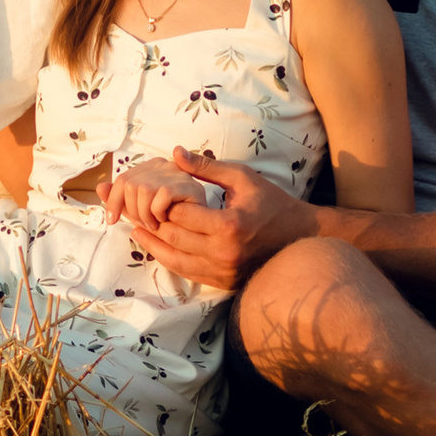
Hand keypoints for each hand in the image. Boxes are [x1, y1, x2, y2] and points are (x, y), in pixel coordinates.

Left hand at [102, 160, 214, 242]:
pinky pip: (160, 195)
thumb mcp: (144, 211)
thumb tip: (100, 187)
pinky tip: (166, 221)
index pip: (123, 179)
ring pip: (142, 190)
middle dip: (131, 211)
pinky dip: (157, 212)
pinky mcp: (191, 187)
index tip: (112, 220)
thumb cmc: (177, 224)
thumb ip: (124, 200)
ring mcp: (181, 175)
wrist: (211, 233)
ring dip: (145, 215)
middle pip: (129, 184)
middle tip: (145, 225)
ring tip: (156, 225)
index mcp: (156, 169)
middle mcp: (167, 166)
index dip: (113, 201)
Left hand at [114, 154, 324, 292]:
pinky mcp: (223, 282)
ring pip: (175, 260)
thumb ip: (207, 167)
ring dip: (153, 245)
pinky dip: (169, 259)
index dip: (166, 203)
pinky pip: (187, 273)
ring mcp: (223, 272)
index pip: (182, 214)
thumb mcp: (242, 178)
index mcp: (230, 226)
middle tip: (136, 211)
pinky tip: (158, 246)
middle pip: (174, 238)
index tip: (156, 193)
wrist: (299, 238)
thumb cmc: (272, 204)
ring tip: (136, 230)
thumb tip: (175, 153)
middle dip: (154, 223)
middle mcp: (224, 253)